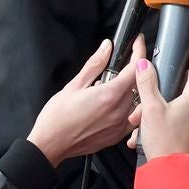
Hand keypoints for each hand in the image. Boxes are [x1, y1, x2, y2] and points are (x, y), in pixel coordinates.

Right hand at [26, 40, 138, 167]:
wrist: (50, 144)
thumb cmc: (57, 117)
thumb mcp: (74, 85)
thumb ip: (95, 64)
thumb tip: (106, 48)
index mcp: (109, 95)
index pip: (136, 68)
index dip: (139, 52)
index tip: (137, 43)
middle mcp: (118, 111)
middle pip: (139, 84)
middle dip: (132, 71)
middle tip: (118, 68)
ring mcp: (119, 125)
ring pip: (138, 101)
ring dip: (131, 90)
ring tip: (112, 89)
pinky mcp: (117, 136)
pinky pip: (132, 118)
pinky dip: (128, 108)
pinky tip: (113, 105)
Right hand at [126, 35, 188, 159]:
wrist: (173, 174)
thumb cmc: (166, 143)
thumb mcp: (151, 109)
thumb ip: (147, 83)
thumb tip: (144, 64)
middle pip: (183, 83)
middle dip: (161, 86)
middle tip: (145, 91)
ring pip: (177, 101)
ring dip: (156, 107)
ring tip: (140, 120)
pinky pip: (177, 115)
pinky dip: (160, 119)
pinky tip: (144, 131)